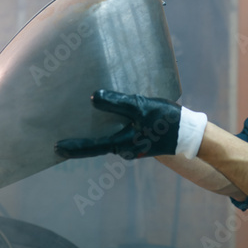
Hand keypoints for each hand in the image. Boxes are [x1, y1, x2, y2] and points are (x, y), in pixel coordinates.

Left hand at [55, 90, 206, 159]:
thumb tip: (93, 98)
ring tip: (85, 117)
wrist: (191, 133)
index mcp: (122, 144)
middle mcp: (125, 149)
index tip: (56, 147)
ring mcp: (133, 146)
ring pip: (110, 138)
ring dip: (98, 131)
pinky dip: (111, 126)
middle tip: (66, 130)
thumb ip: (116, 103)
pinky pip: (120, 133)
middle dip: (84, 139)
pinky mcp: (140, 139)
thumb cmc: (165, 121)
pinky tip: (110, 114)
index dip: (74, 147)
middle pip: (99, 144)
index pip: (92, 147)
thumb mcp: (140, 108)